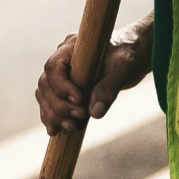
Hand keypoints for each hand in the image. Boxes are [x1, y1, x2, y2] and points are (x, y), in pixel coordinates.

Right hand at [36, 19, 152, 134]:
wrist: (134, 55)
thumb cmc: (129, 54)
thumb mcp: (123, 68)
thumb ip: (108, 88)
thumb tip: (94, 113)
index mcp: (71, 46)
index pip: (54, 67)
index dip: (62, 87)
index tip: (79, 101)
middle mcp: (62, 60)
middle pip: (45, 85)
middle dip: (59, 105)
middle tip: (80, 116)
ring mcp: (61, 75)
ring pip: (44, 96)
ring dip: (54, 114)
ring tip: (72, 127)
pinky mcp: (65, 89)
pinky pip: (50, 104)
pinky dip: (52, 118)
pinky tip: (57, 131)